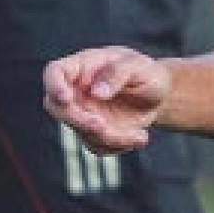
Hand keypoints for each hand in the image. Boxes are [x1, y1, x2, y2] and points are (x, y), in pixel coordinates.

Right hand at [44, 47, 170, 154]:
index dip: (54, 85)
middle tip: (103, 125)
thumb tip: (96, 92)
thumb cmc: (146, 73)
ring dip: (111, 138)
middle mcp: (77, 91)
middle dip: (79, 121)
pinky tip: (138, 137)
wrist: (159, 95)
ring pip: (81, 132)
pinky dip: (117, 146)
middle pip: (57, 108)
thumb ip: (118, 73)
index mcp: (83, 67)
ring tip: (140, 135)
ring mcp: (83, 113)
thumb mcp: (139, 67)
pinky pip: (96, 146)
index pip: (55, 72)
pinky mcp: (93, 132)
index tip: (66, 98)